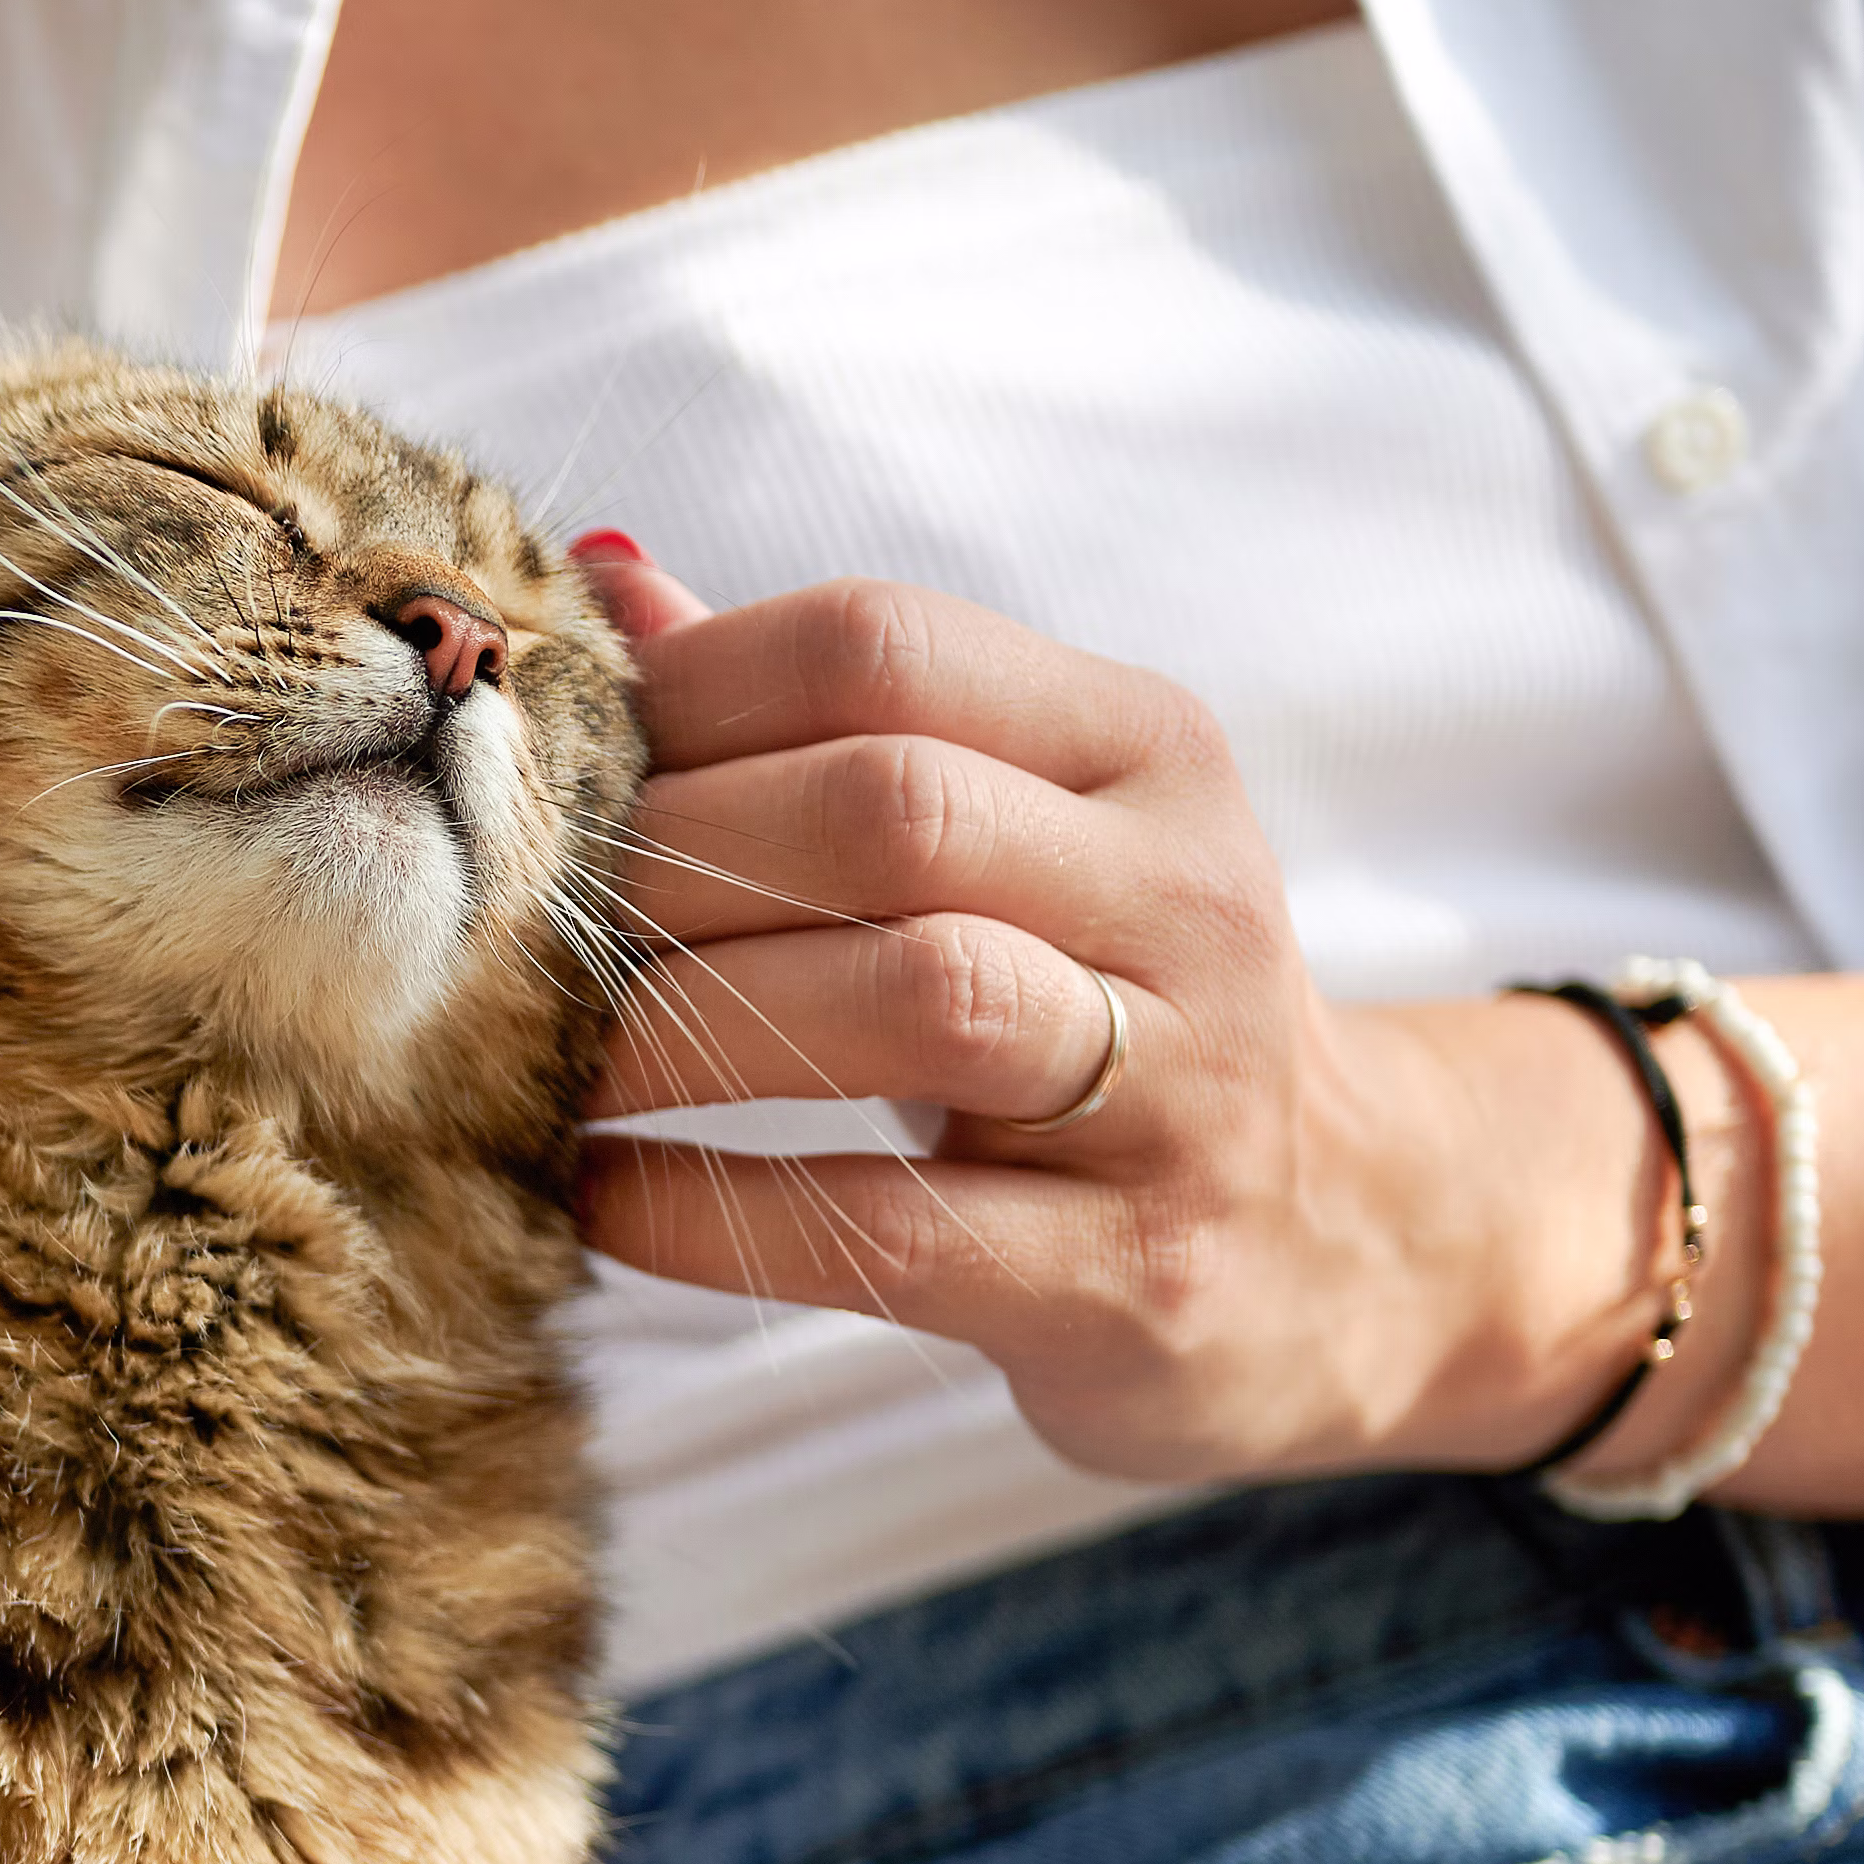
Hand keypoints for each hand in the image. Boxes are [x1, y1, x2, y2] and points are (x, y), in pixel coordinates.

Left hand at [563, 553, 1687, 1481]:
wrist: (1352, 1247)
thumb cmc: (1111, 1014)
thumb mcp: (1013, 837)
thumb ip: (819, 722)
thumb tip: (598, 585)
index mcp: (1141, 750)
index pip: (883, 648)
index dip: (680, 697)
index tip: (541, 785)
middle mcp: (1182, 896)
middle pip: (887, 811)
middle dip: (665, 864)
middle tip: (511, 939)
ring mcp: (1179, 1093)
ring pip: (916, 998)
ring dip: (685, 1028)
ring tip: (539, 1069)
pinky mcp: (1132, 1277)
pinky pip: (893, 1229)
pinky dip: (713, 1216)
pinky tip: (600, 1202)